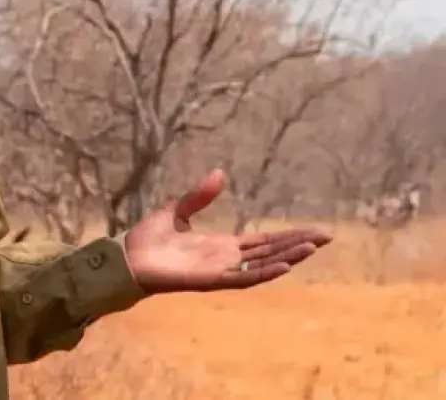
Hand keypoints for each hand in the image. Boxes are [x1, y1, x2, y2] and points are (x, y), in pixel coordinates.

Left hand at [124, 170, 331, 294]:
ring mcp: (220, 271)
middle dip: (299, 245)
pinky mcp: (209, 280)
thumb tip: (221, 173)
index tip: (315, 230)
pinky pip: (242, 279)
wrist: (127, 257)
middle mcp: (226, 259)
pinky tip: (284, 267)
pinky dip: (263, 273)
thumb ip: (200, 196)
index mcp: (222, 245)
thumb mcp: (178, 210)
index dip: (289, 236)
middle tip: (328, 236)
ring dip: (288, 258)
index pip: (264, 240)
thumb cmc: (149, 239)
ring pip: (263, 265)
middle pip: (271, 252)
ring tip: (313, 248)